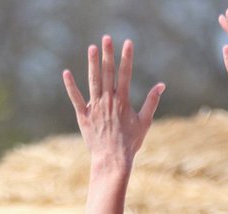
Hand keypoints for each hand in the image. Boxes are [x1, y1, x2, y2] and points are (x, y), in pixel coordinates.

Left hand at [63, 36, 164, 167]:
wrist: (112, 160)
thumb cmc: (130, 143)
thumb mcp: (145, 122)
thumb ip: (152, 102)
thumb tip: (161, 85)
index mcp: (123, 101)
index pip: (125, 74)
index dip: (127, 57)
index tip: (128, 42)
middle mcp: (108, 101)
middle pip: (108, 73)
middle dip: (108, 54)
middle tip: (107, 38)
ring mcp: (94, 108)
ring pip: (93, 81)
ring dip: (92, 64)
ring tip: (92, 48)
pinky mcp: (83, 116)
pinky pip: (75, 98)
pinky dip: (70, 86)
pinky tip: (66, 73)